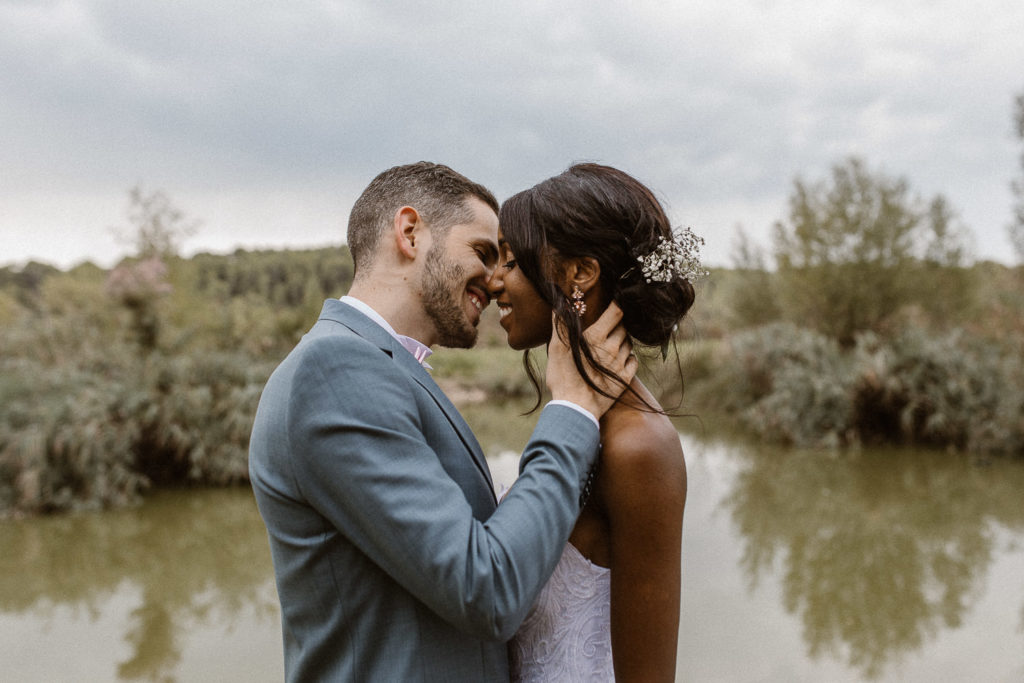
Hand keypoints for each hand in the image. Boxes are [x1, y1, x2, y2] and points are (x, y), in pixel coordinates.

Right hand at [546, 303, 637, 419]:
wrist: (575, 408)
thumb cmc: (562, 377)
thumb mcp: (556, 348)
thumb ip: (560, 323)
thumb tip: (560, 302)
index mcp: (596, 337)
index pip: (616, 311)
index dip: (617, 304)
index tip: (614, 302)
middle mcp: (612, 348)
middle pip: (623, 327)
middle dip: (616, 325)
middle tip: (606, 328)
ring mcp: (620, 363)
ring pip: (628, 343)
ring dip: (621, 341)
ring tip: (609, 346)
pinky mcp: (625, 378)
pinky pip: (633, 360)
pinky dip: (627, 357)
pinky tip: (617, 360)